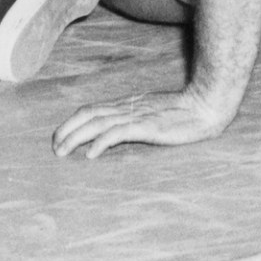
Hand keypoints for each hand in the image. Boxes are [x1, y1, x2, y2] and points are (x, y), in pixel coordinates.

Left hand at [51, 86, 236, 159]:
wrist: (206, 105)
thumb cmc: (184, 113)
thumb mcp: (154, 116)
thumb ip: (137, 121)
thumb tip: (120, 132)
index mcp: (127, 105)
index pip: (92, 109)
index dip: (72, 122)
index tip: (59, 136)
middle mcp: (127, 108)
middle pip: (88, 114)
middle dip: (67, 130)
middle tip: (54, 147)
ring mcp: (136, 116)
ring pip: (98, 123)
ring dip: (76, 137)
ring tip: (62, 151)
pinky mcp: (147, 126)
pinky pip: (118, 133)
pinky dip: (101, 142)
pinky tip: (91, 155)